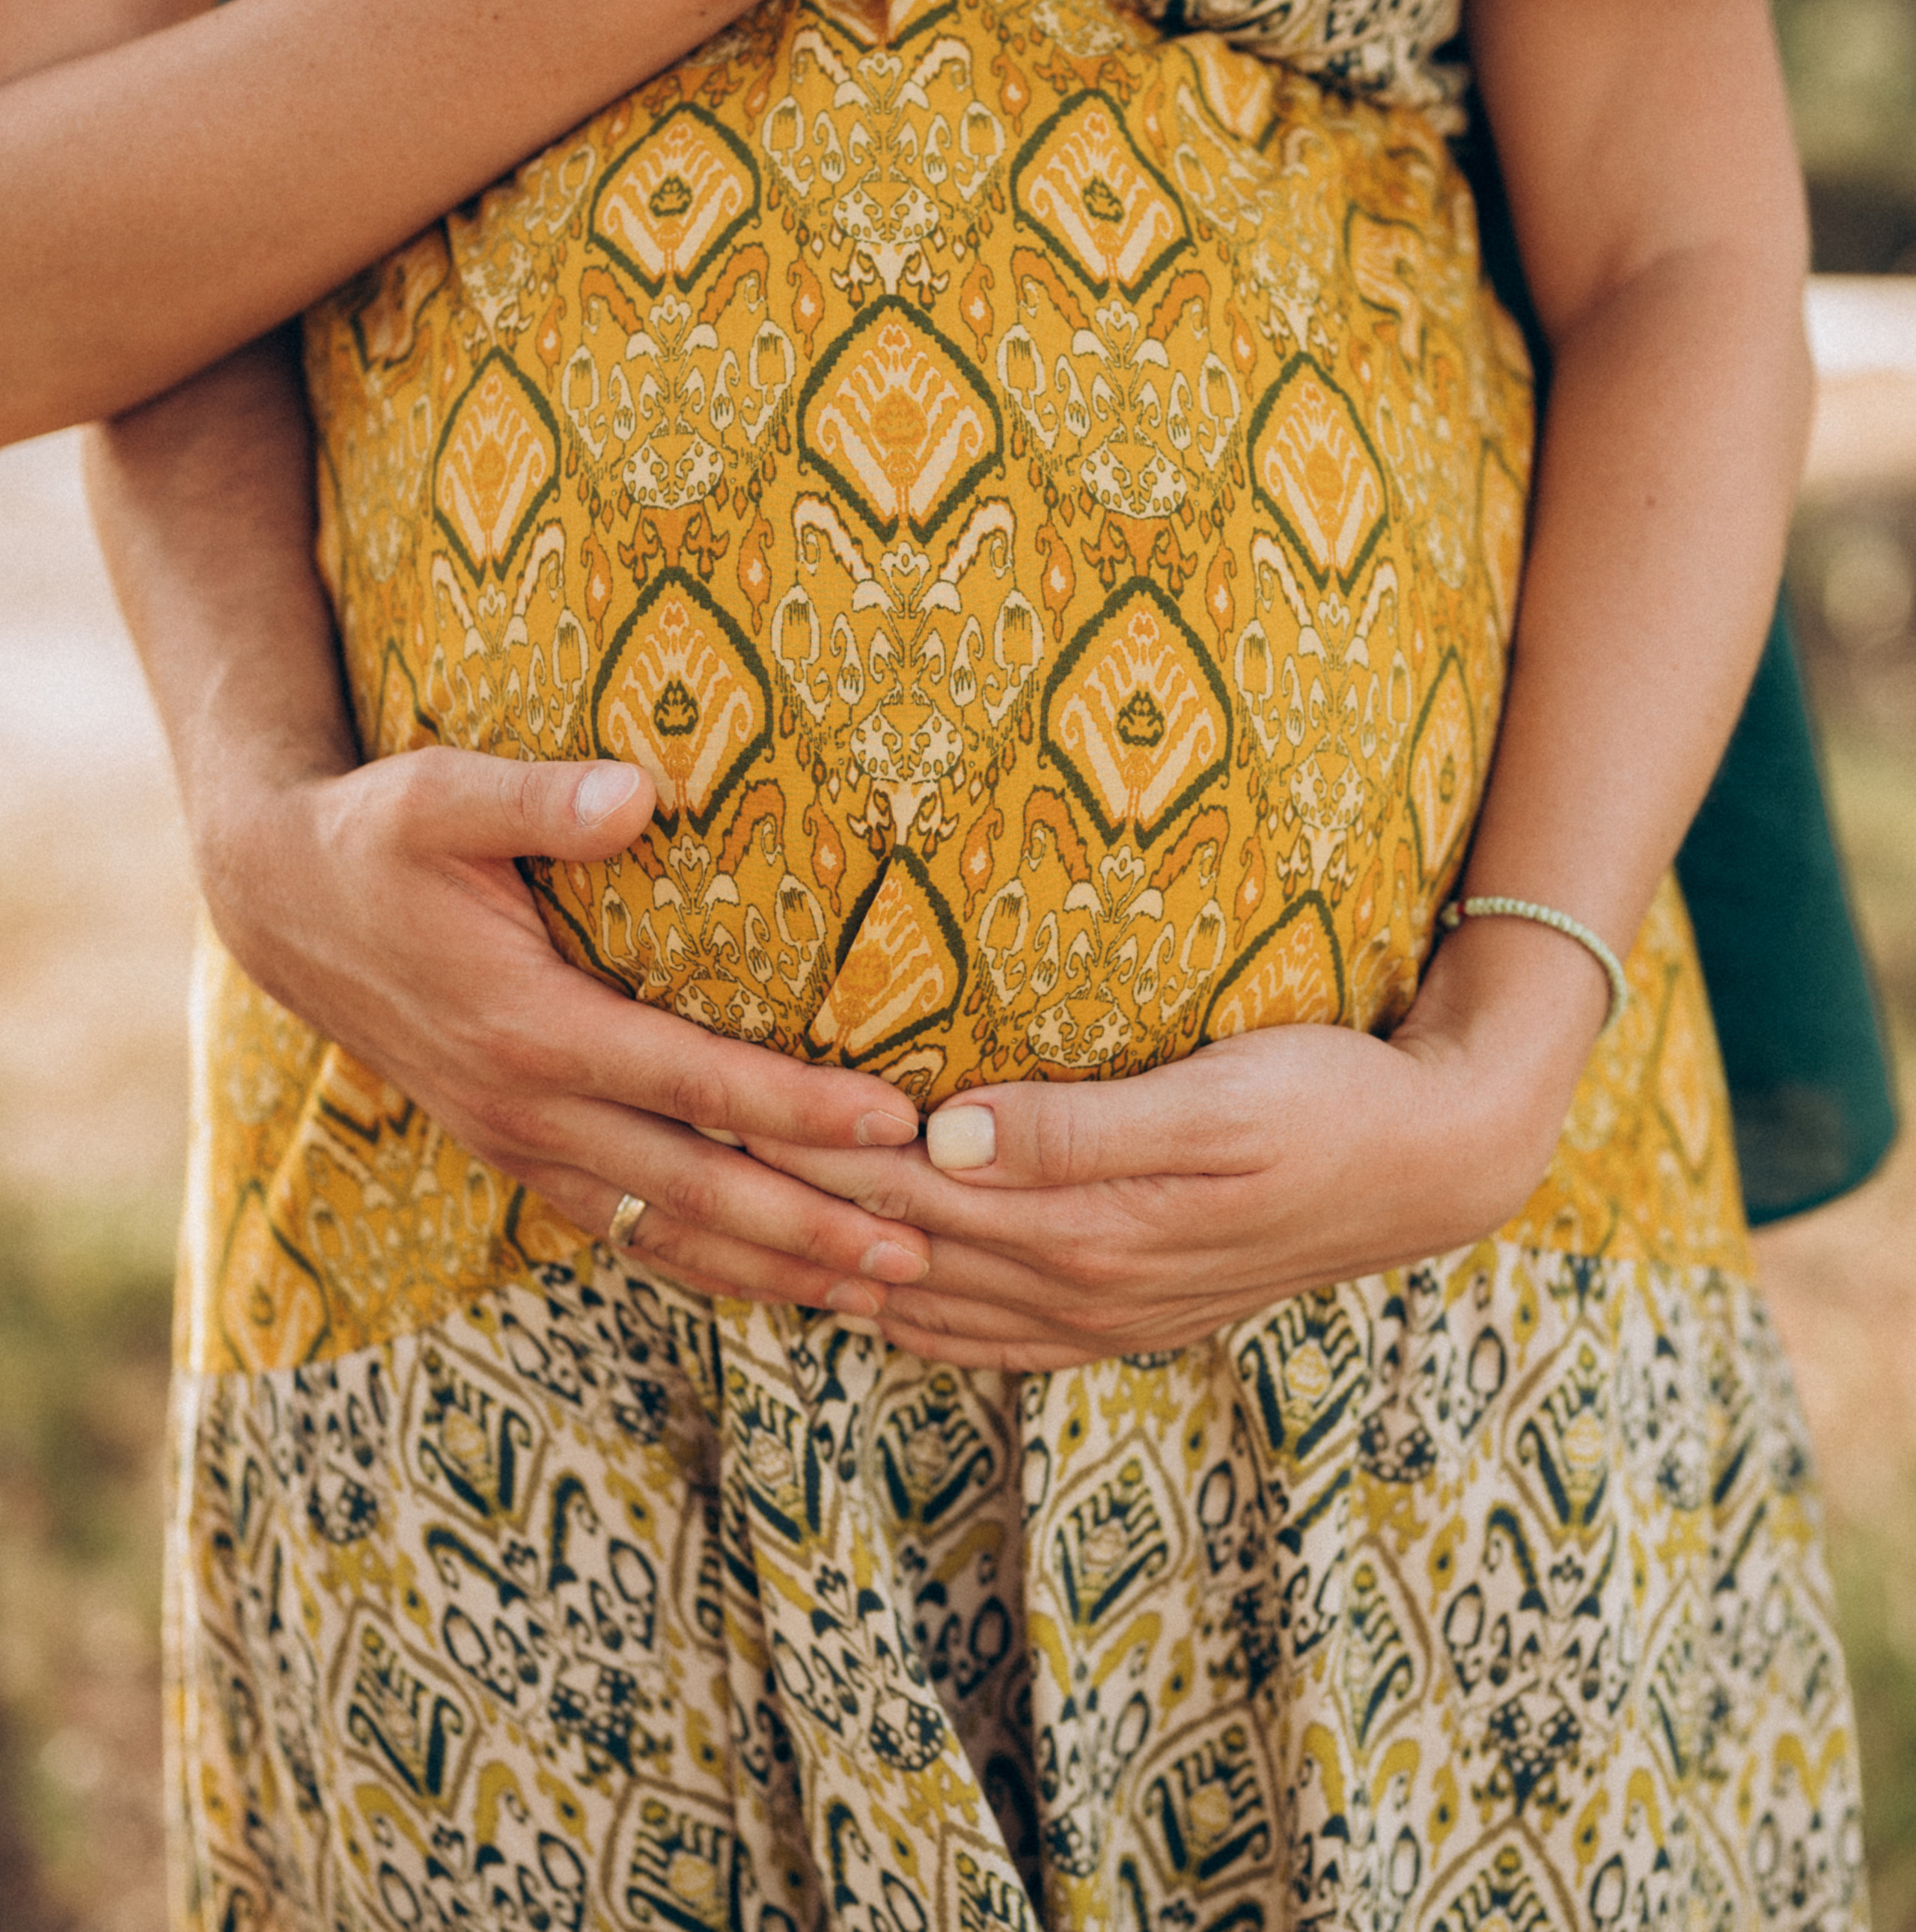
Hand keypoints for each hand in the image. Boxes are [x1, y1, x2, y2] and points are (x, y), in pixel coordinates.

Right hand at [198, 744, 934, 1316]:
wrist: (283, 906)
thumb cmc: (376, 838)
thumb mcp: (438, 795)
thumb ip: (540, 797)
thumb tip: (638, 791)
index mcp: (529, 1027)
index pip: (694, 1081)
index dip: (798, 1107)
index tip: (897, 1122)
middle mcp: (528, 1108)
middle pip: (699, 1186)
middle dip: (816, 1224)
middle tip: (925, 1247)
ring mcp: (521, 1144)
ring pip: (669, 1231)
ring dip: (777, 1267)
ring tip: (883, 1287)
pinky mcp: (519, 1154)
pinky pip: (629, 1228)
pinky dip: (708, 1261)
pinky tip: (778, 1279)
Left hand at [749, 925, 1606, 1367]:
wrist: (1434, 1161)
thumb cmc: (1326, 1098)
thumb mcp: (1216, 1100)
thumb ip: (1078, 1127)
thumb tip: (947, 1135)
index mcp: (1083, 1224)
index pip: (900, 1183)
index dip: (797, 1145)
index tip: (701, 1098)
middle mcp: (1073, 1285)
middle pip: (888, 1245)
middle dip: (777, 1204)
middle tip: (667, 1153)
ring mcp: (1094, 1313)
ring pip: (917, 1300)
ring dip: (818, 1270)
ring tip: (719, 1233)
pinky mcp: (1118, 1314)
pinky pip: (977, 1334)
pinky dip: (896, 1315)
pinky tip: (851, 1300)